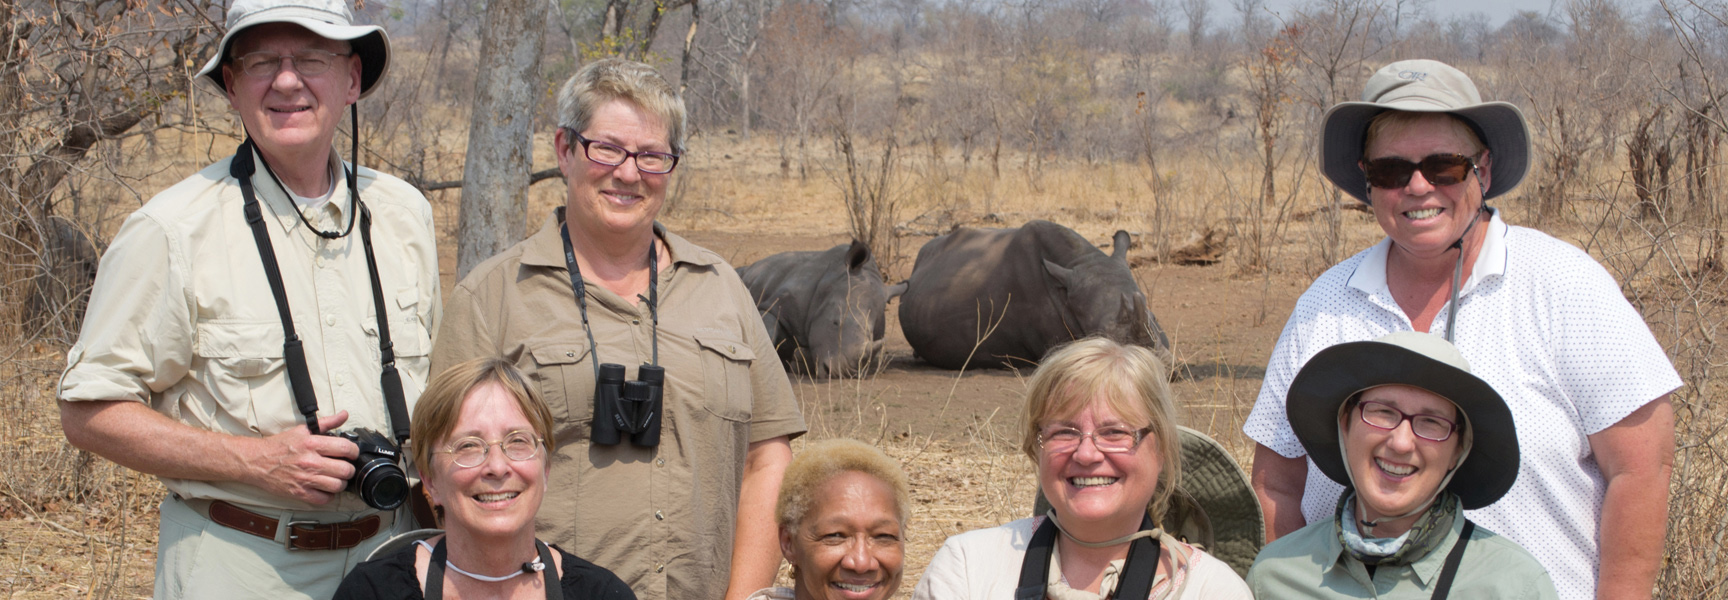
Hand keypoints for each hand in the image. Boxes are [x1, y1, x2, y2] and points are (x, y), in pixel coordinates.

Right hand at [243, 411, 360, 504]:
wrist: (256, 461)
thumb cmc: (279, 446)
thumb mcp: (303, 430)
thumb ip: (326, 423)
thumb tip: (344, 415)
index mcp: (312, 444)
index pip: (346, 448)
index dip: (353, 452)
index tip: (351, 453)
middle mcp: (310, 462)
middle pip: (345, 470)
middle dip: (349, 469)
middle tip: (344, 467)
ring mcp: (305, 479)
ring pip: (337, 486)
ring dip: (340, 483)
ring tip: (335, 478)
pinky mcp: (299, 493)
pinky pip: (324, 499)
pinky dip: (328, 496)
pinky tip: (324, 488)